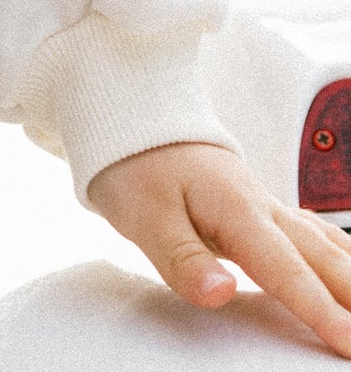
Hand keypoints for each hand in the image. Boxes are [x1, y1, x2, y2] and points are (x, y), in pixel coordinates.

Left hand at [88, 140, 350, 357]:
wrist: (136, 122)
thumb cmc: (137, 167)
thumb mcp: (143, 215)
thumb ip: (182, 258)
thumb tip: (221, 293)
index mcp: (237, 209)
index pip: (287, 269)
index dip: (321, 310)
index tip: (349, 344)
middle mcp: (263, 207)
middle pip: (322, 258)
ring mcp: (267, 206)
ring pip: (326, 244)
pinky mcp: (263, 209)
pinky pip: (314, 234)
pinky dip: (342, 255)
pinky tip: (349, 268)